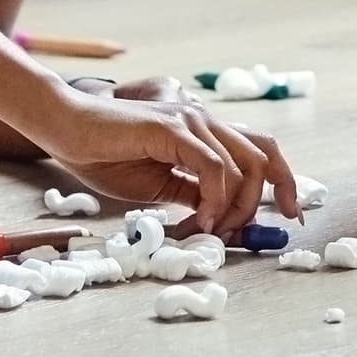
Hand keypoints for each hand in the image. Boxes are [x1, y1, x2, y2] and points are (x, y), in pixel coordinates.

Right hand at [38, 84, 297, 233]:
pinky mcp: (172, 128)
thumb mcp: (159, 185)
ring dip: (233, 209)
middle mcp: (205, 122)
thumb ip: (191, 195)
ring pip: (242, 167)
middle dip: (264, 202)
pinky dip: (214, 199)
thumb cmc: (104, 156)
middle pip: (263, 159)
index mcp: (205, 134)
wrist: (66, 131)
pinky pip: (213, 167)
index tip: (291, 216)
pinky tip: (200, 220)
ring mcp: (191, 121)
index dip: (285, 182)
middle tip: (241, 235)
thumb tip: (220, 220)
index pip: (262, 151)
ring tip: (210, 232)